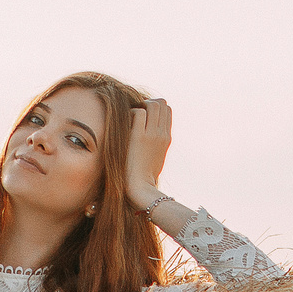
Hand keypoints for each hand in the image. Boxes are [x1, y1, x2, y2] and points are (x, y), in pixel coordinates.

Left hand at [124, 96, 172, 210]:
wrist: (141, 188)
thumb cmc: (144, 176)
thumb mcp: (156, 158)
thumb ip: (155, 144)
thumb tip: (149, 137)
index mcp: (167, 138)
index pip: (167, 110)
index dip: (155, 108)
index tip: (143, 115)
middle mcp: (162, 134)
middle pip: (161, 103)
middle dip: (148, 103)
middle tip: (135, 114)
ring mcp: (152, 134)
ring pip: (152, 104)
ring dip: (140, 106)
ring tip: (131, 118)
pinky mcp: (139, 137)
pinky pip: (138, 112)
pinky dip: (131, 113)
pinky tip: (126, 124)